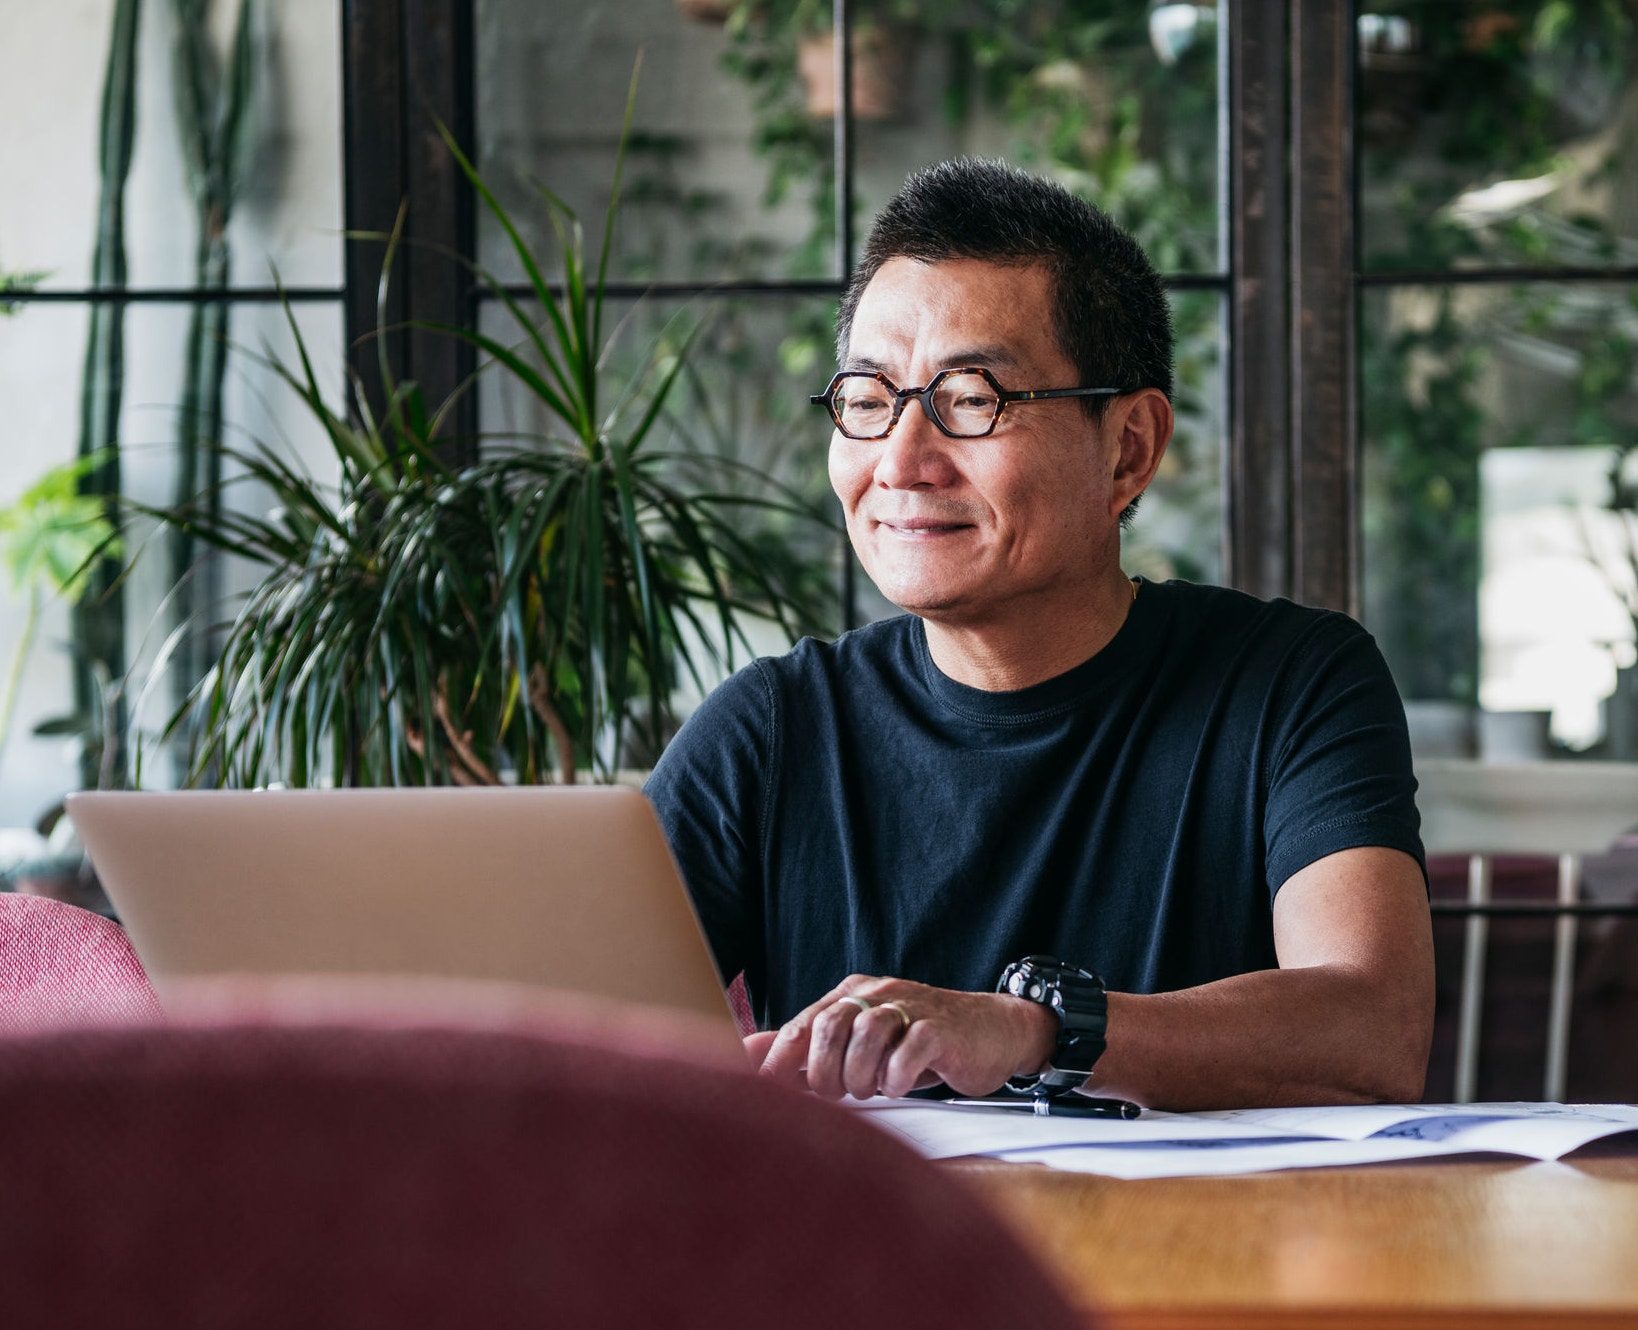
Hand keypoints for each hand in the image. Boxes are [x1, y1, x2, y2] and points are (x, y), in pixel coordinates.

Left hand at [756, 974, 1057, 1100]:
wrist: (992, 1032)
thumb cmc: (921, 1043)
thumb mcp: (860, 1044)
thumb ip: (806, 1047)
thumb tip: (749, 1054)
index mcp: (850, 997)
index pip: (802, 1024)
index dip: (782, 1062)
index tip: (769, 1093)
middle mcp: (876, 995)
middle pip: (830, 1027)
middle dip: (826, 1072)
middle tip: (839, 1094)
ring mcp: (911, 1007)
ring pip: (867, 1033)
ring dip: (861, 1075)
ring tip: (871, 1090)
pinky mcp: (942, 1028)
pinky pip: (911, 1047)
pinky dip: (898, 1074)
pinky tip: (899, 1085)